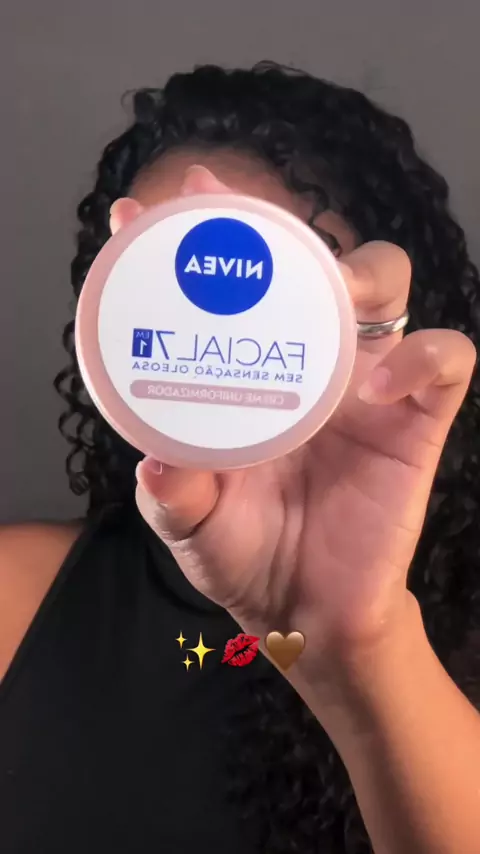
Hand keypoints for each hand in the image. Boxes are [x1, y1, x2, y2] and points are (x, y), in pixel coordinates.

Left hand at [112, 168, 475, 684]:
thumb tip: (156, 467)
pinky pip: (446, 360)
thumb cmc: (244, 554)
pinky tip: (379, 386)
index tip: (138, 214)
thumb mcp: (190, 523)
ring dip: (363, 272)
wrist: (307, 610)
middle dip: (280, 230)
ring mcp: (366, 382)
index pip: (226, 290)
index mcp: (248, 373)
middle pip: (311, 262)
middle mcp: (307, 362)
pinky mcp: (418, 418)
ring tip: (335, 290)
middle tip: (238, 219)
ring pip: (387, 283)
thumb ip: (173, 497)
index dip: (190, 245)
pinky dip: (422, 357)